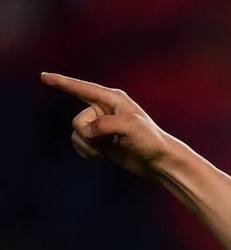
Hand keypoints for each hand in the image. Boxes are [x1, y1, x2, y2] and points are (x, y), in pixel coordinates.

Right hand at [41, 72, 173, 178]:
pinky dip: (86, 151)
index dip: (62, 83)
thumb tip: (86, 132)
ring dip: (88, 145)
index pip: (81, 89)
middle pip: (78, 121)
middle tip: (111, 140)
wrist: (158, 161)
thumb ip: (103, 125)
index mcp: (112, 98)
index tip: (43, 77)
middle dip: (89, 135)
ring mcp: (100, 125)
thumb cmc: (150, 140)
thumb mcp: (129, 126)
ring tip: (107, 149)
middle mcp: (104, 109)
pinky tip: (101, 154)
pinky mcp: (99, 140)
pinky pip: (79, 143)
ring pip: (77, 133)